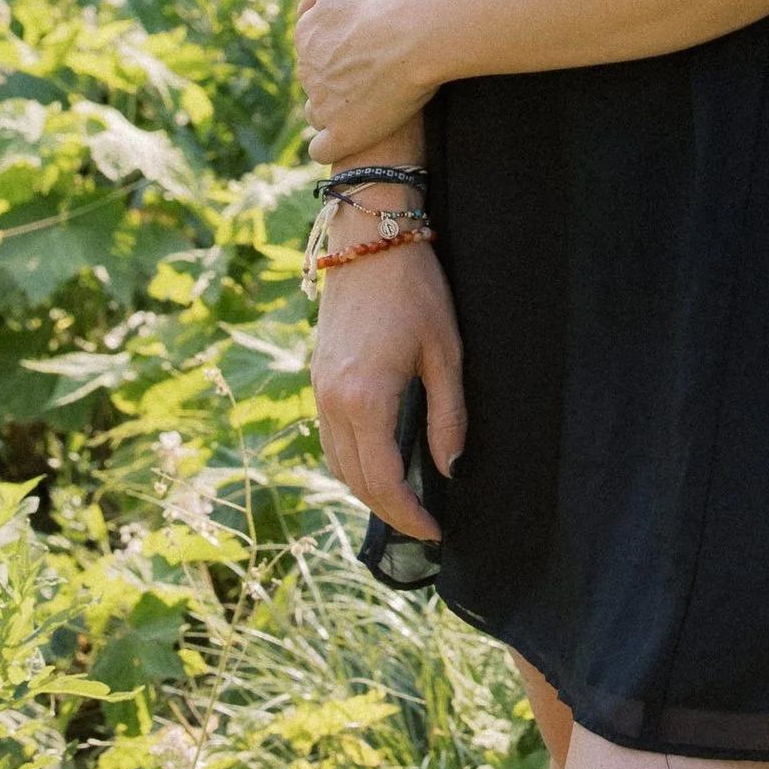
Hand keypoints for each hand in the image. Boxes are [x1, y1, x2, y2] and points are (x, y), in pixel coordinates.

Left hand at [294, 0, 439, 164]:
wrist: (416, 28)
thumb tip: (303, 9)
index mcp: (307, 34)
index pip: (312, 50)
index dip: (338, 53)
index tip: (364, 52)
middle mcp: (308, 70)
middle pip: (315, 82)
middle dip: (337, 82)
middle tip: (375, 77)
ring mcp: (323, 104)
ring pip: (318, 114)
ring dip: (336, 113)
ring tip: (371, 107)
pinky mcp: (342, 134)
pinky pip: (323, 149)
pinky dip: (334, 145)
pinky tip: (355, 137)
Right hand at [311, 242, 464, 541]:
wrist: (369, 236)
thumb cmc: (415, 288)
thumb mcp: (446, 352)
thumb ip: (448, 416)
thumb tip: (450, 469)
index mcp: (365, 399)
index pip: (383, 480)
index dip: (409, 515)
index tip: (435, 532)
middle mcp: (332, 401)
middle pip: (354, 480)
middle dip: (388, 511)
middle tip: (423, 526)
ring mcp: (319, 389)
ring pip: (335, 463)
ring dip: (366, 489)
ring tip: (404, 500)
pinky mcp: (317, 376)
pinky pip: (328, 438)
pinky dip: (351, 462)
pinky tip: (378, 460)